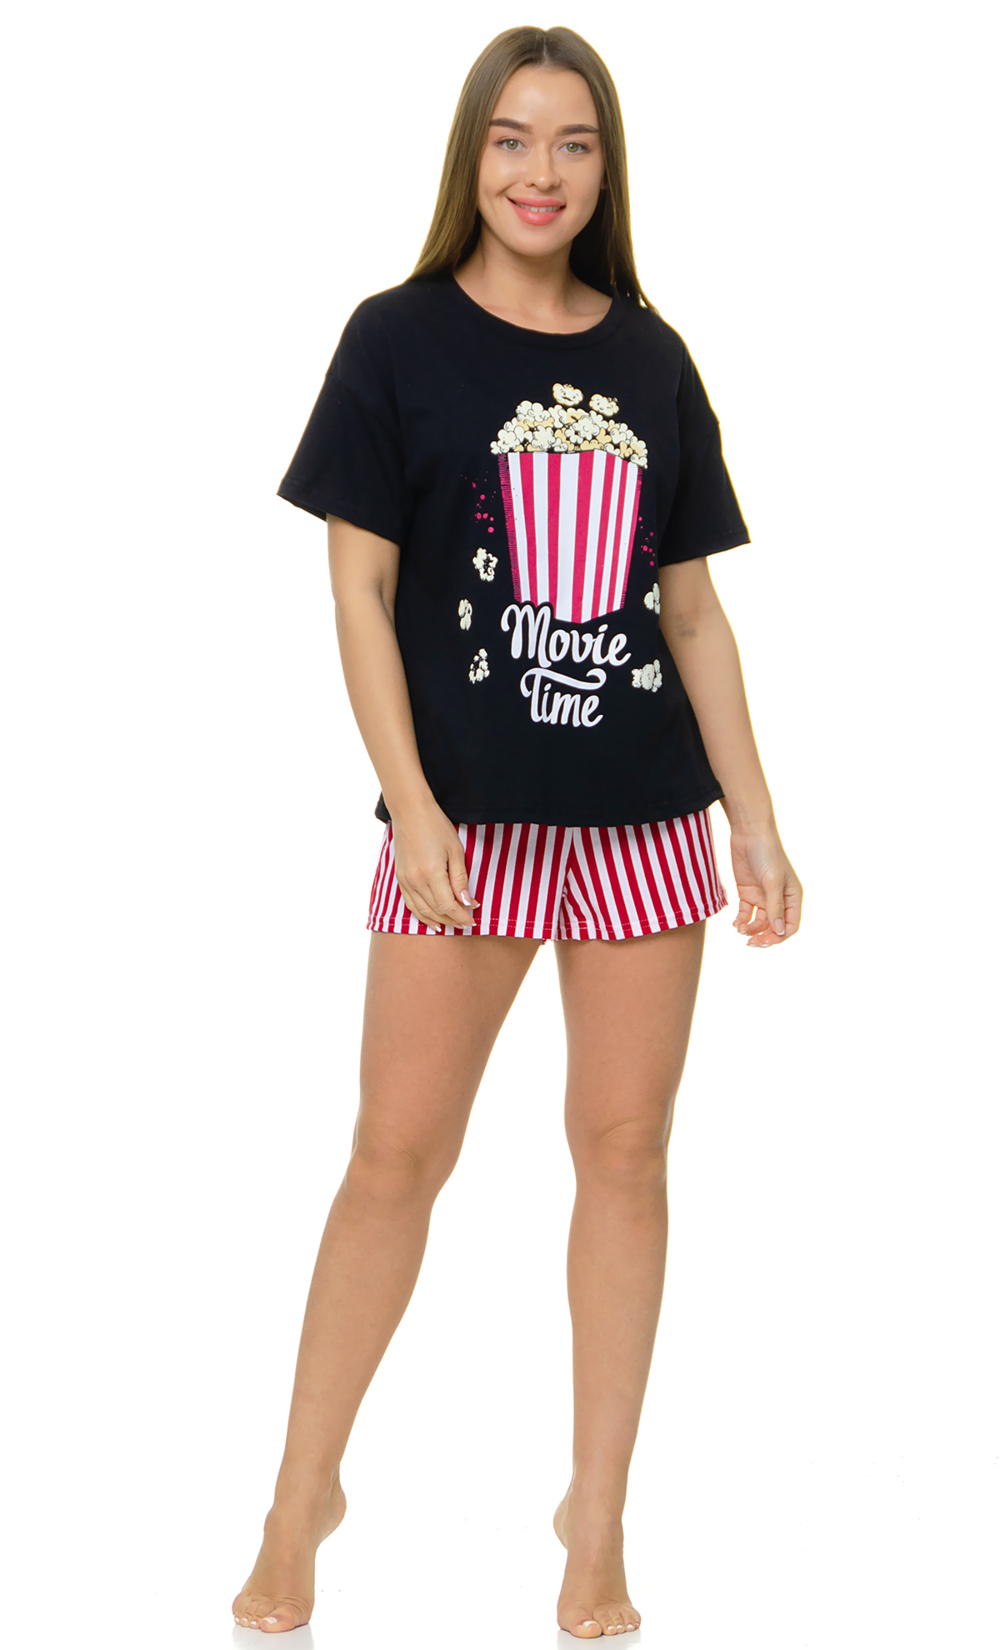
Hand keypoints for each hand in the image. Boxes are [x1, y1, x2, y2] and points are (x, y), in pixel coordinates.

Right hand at [389, 803, 480, 932]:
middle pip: (436, 911)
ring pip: (422, 911)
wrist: (410, 811)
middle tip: (467, 923)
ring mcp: (405, 880)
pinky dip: (421, 915)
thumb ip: (460, 879)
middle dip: (453, 920)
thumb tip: (467, 903)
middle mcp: (415, 881)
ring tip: (452, 925)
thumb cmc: (436, 826)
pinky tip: (432, 920)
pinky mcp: (400, 878)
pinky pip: (410, 904)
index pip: (448, 906)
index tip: (473, 920)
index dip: (462, 916)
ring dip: (438, 921)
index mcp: (431, 874)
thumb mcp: (455, 851)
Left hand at [729, 826, 801, 947]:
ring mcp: (762, 896)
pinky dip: (741, 920)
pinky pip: (745, 913)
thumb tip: (780, 932)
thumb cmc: (767, 854)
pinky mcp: (747, 892)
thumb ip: (775, 907)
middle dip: (763, 936)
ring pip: (758, 922)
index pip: (790, 925)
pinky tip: (735, 924)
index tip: (765, 940)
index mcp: (792, 896)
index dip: (779, 936)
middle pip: (773, 927)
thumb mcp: (772, 882)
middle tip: (751, 942)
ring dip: (750, 929)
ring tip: (739, 928)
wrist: (749, 833)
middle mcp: (779, 899)